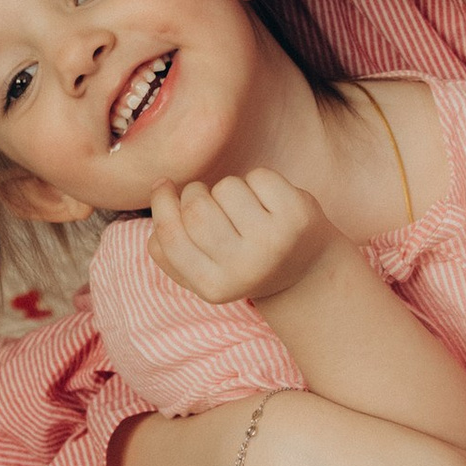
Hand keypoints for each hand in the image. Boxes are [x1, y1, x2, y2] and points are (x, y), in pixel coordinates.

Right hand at [149, 168, 340, 308]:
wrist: (307, 272)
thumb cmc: (241, 264)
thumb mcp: (203, 270)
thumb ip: (168, 247)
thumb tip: (159, 191)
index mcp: (214, 288)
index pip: (170, 238)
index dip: (161, 205)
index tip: (163, 186)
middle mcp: (245, 269)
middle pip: (196, 209)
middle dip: (194, 192)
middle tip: (205, 197)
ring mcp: (274, 242)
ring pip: (226, 188)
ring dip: (228, 188)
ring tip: (242, 208)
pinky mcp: (297, 216)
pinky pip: (258, 177)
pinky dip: (257, 181)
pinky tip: (267, 202)